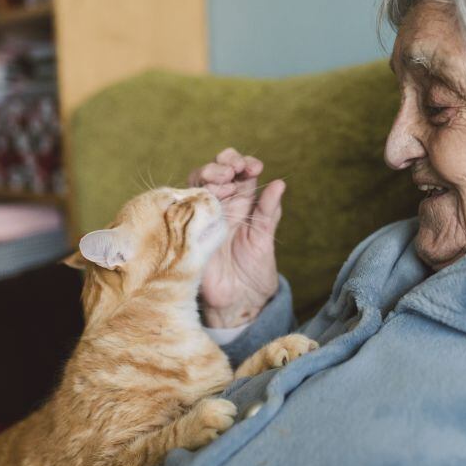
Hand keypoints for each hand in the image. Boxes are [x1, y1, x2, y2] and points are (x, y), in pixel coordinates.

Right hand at [188, 147, 284, 327]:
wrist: (239, 303)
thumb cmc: (254, 272)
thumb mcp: (265, 238)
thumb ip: (269, 211)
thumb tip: (279, 183)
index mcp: (242, 204)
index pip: (240, 173)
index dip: (245, 164)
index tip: (255, 167)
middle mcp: (222, 206)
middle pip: (216, 171)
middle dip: (225, 162)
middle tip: (236, 168)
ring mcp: (204, 216)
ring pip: (198, 182)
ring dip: (210, 173)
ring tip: (226, 177)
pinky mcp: (190, 230)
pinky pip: (185, 205)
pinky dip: (195, 194)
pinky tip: (210, 195)